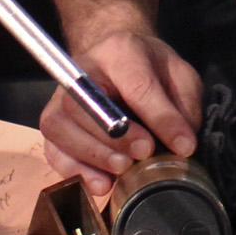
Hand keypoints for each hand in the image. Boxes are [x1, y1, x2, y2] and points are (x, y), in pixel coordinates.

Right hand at [37, 19, 205, 203]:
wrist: (116, 62)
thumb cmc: (151, 70)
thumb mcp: (179, 76)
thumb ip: (185, 105)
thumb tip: (182, 145)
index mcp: (120, 50)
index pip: (137, 85)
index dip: (160, 118)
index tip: (183, 146)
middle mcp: (81, 70)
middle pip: (84, 104)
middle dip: (116, 137)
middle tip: (145, 154)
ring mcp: (59, 98)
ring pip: (61, 128)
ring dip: (94, 156)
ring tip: (123, 170)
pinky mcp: (51, 125)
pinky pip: (52, 151)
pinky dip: (76, 171)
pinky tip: (102, 184)